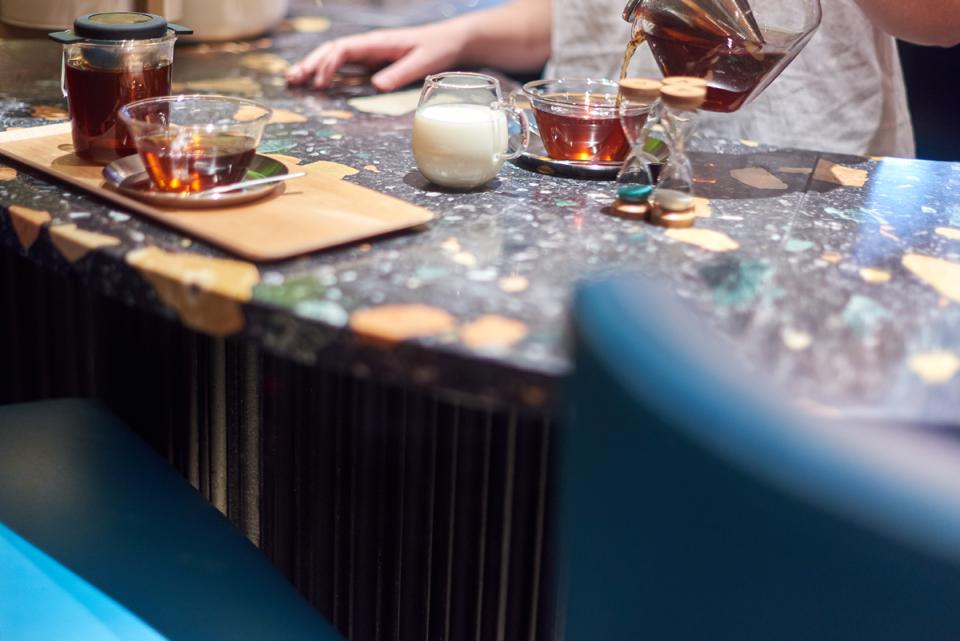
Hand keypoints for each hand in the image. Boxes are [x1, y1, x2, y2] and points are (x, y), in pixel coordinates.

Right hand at [285, 22, 468, 91]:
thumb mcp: (423, 62)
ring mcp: (370, 53)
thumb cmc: (438, 49)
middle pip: (332, 50)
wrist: (451, 41)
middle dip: (310, 63)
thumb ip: (399, 73)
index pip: (343, 49)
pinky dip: (329, 72)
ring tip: (293, 79)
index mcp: (377, 42)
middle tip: (292, 79)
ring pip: (335, 56)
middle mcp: (370, 46)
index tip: (320, 82)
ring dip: (314, 66)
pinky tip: (317, 83)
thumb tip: (376, 86)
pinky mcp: (373, 62)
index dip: (328, 64)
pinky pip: (346, 65)